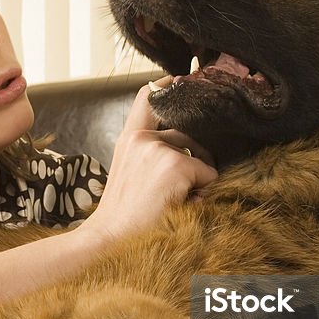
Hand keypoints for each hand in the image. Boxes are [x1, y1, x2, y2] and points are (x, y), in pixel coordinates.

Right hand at [78, 77, 216, 243]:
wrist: (109, 240)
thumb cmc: (123, 217)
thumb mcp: (129, 176)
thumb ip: (148, 156)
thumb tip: (186, 150)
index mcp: (129, 140)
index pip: (148, 97)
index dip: (167, 85)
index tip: (180, 78)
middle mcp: (142, 138)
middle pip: (187, 135)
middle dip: (195, 159)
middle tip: (176, 192)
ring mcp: (158, 149)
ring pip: (200, 157)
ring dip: (198, 180)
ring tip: (175, 202)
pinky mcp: (175, 164)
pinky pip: (209, 175)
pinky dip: (203, 193)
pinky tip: (181, 206)